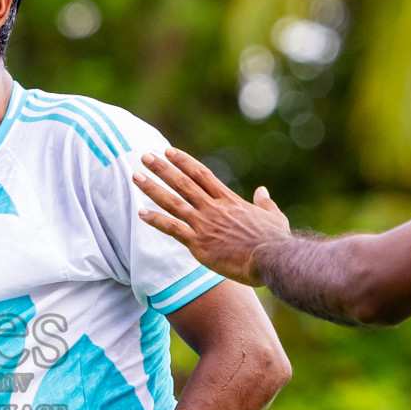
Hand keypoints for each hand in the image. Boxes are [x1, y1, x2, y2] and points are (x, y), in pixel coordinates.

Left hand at [134, 147, 292, 286]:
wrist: (272, 258)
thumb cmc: (275, 240)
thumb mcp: (273, 215)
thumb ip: (264, 202)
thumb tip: (262, 191)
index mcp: (228, 200)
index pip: (201, 174)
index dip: (183, 162)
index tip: (169, 151)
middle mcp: (213, 208)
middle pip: (182, 182)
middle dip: (162, 168)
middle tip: (144, 156)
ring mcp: (204, 224)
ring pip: (173, 201)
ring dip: (152, 188)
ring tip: (135, 176)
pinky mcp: (198, 244)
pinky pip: (172, 229)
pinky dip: (156, 220)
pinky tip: (140, 212)